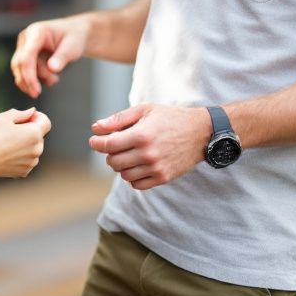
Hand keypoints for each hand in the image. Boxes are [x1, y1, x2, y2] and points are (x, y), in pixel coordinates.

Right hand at [0, 107, 50, 177]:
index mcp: (35, 134)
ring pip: (33, 149)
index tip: (25, 118)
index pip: (46, 122)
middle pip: (39, 136)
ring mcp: (32, 162)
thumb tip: (32, 111)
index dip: (37, 117)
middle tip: (11, 131)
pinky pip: (26, 160)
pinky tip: (6, 155)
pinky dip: (20, 157)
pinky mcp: (25, 172)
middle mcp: (37, 149)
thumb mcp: (4, 118)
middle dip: (29, 131)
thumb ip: (21, 113)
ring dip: (25, 145)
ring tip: (7, 144)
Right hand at [10, 16, 91, 97]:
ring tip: (55, 79)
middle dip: (32, 80)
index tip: (37, 91)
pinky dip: (34, 80)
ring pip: (20, 70)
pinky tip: (49, 79)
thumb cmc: (74, 37)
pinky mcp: (25, 56)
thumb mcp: (73, 47)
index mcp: (37, 32)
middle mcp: (26, 38)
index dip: (29, 74)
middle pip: (20, 64)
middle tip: (49, 86)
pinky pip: (23, 72)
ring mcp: (23, 47)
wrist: (74, 33)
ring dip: (36, 80)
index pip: (27, 56)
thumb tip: (52, 68)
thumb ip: (62, 57)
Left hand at [88, 104, 209, 189]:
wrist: (200, 132)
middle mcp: (148, 154)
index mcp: (141, 135)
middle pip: (113, 162)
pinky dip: (133, 176)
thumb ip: (119, 119)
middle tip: (116, 145)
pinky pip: (137, 184)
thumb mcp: (145, 110)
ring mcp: (156, 168)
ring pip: (123, 175)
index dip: (97, 143)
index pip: (108, 145)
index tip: (94, 140)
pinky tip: (138, 164)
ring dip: (122, 165)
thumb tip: (96, 128)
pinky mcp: (163, 178)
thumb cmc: (170, 118)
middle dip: (110, 154)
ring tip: (130, 154)